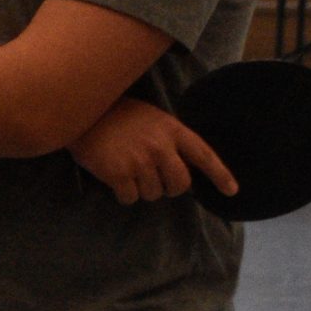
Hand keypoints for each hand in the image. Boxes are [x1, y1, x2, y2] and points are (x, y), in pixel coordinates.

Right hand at [68, 97, 238, 206]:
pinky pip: (130, 198)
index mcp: (172, 130)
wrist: (79, 113)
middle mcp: (160, 146)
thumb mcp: (151, 119)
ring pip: (153, 194)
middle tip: (153, 180)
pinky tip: (113, 177)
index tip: (231, 191)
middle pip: (179, 185)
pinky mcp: (118, 173)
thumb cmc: (116, 116)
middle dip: (168, 188)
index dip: (220, 175)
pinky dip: (122, 193)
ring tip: (126, 170)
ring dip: (141, 189)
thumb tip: (182, 172)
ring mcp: (139, 160)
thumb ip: (170, 140)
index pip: (204, 155)